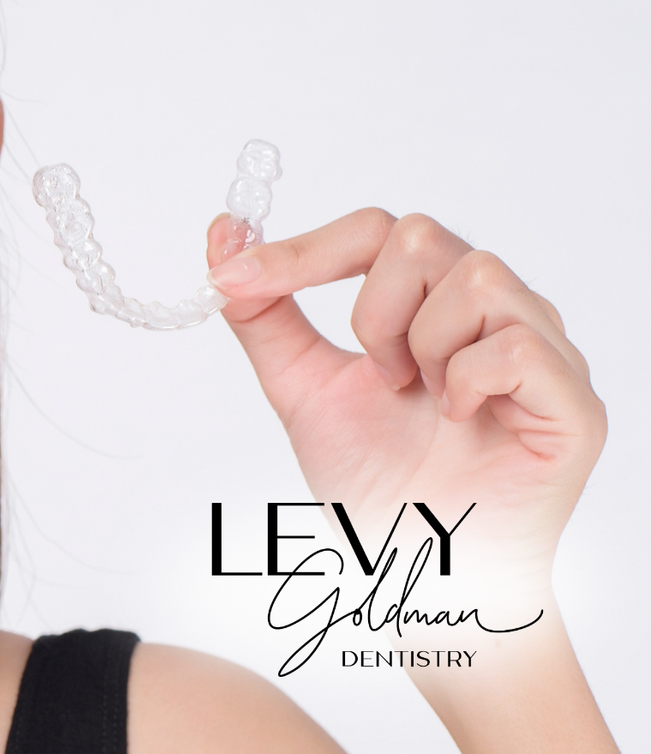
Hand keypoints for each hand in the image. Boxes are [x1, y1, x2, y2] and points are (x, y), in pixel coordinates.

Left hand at [203, 210, 603, 579]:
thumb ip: (263, 314)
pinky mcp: (575, 405)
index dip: (304, 248)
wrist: (412, 569)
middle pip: (420, 236)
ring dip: (423, 346)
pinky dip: (468, 382)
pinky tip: (459, 421)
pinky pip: (518, 347)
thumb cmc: (374, 481)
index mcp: (433, 301)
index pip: (376, 230)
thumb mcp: (298, 385)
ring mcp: (544, 352)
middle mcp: (494, 312)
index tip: (236, 277)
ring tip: (423, 402)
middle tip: (380, 378)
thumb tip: (223, 234)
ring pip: (477, 277)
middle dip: (372, 313)